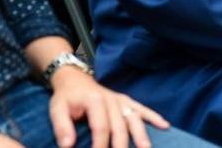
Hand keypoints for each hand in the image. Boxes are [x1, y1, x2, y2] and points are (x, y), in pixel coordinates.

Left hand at [49, 66, 169, 147]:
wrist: (74, 79)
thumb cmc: (66, 98)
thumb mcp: (56, 110)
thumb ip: (61, 127)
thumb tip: (67, 146)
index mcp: (94, 100)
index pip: (101, 126)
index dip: (100, 145)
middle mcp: (111, 100)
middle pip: (120, 126)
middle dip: (122, 146)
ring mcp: (121, 101)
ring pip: (134, 118)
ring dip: (141, 134)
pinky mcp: (126, 101)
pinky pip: (142, 108)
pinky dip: (153, 116)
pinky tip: (164, 126)